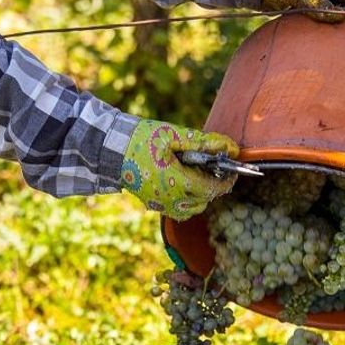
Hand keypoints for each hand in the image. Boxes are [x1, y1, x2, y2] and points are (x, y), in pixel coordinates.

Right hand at [121, 119, 237, 220]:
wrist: (112, 150)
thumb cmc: (141, 139)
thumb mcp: (173, 135)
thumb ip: (204, 142)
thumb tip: (231, 147)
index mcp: (176, 181)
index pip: (211, 188)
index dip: (226, 181)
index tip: (232, 171)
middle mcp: (170, 199)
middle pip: (205, 199)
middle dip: (214, 185)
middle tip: (215, 169)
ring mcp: (161, 205)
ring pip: (194, 208)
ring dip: (202, 194)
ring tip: (198, 174)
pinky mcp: (155, 206)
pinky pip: (180, 210)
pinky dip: (188, 200)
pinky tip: (184, 183)